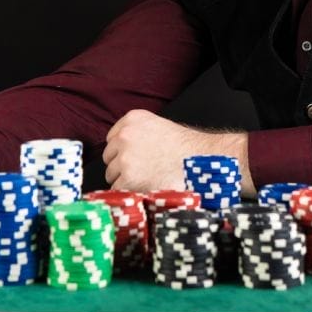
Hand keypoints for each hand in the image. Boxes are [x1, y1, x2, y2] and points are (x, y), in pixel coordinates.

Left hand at [102, 109, 252, 194]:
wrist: (202, 162)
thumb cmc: (186, 148)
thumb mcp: (159, 127)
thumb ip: (137, 133)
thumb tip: (119, 150)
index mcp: (132, 119)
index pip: (112, 139)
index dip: (124, 151)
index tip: (137, 158)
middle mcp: (125, 136)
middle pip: (109, 157)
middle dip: (122, 166)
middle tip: (144, 170)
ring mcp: (125, 157)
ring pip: (112, 174)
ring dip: (125, 180)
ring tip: (149, 179)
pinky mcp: (127, 178)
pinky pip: (118, 189)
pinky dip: (131, 192)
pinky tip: (147, 187)